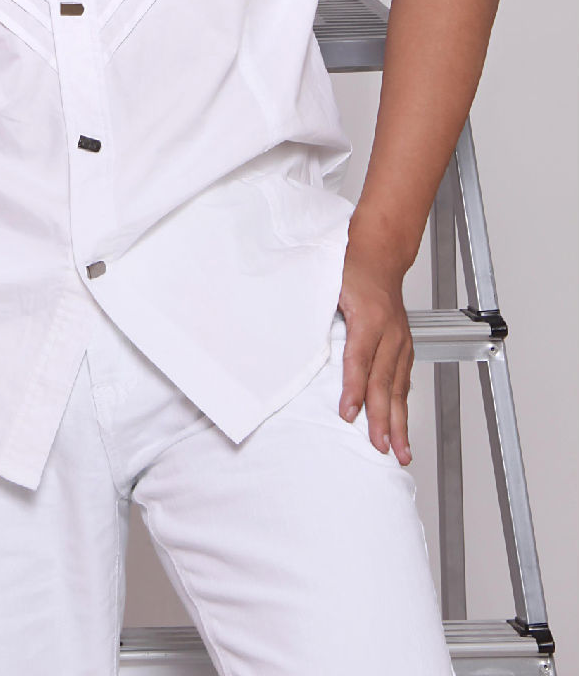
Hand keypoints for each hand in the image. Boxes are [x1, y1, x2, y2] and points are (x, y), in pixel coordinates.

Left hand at [336, 231, 414, 466]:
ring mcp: (401, 340)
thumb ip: (317, 314)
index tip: (347, 414)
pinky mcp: (405, 345)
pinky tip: (401, 423)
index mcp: (369, 317)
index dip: (353, 388)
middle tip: (379, 446)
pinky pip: (404, 380)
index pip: (359, 359)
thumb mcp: (329, 284)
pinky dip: (403, 405)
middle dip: (382, 418)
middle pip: (384, 380)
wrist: (380, 254)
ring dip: (399, 420)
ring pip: (399, 387)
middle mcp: (390, 332)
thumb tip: (299, 345)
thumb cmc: (351, 267)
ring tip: (400, 450)